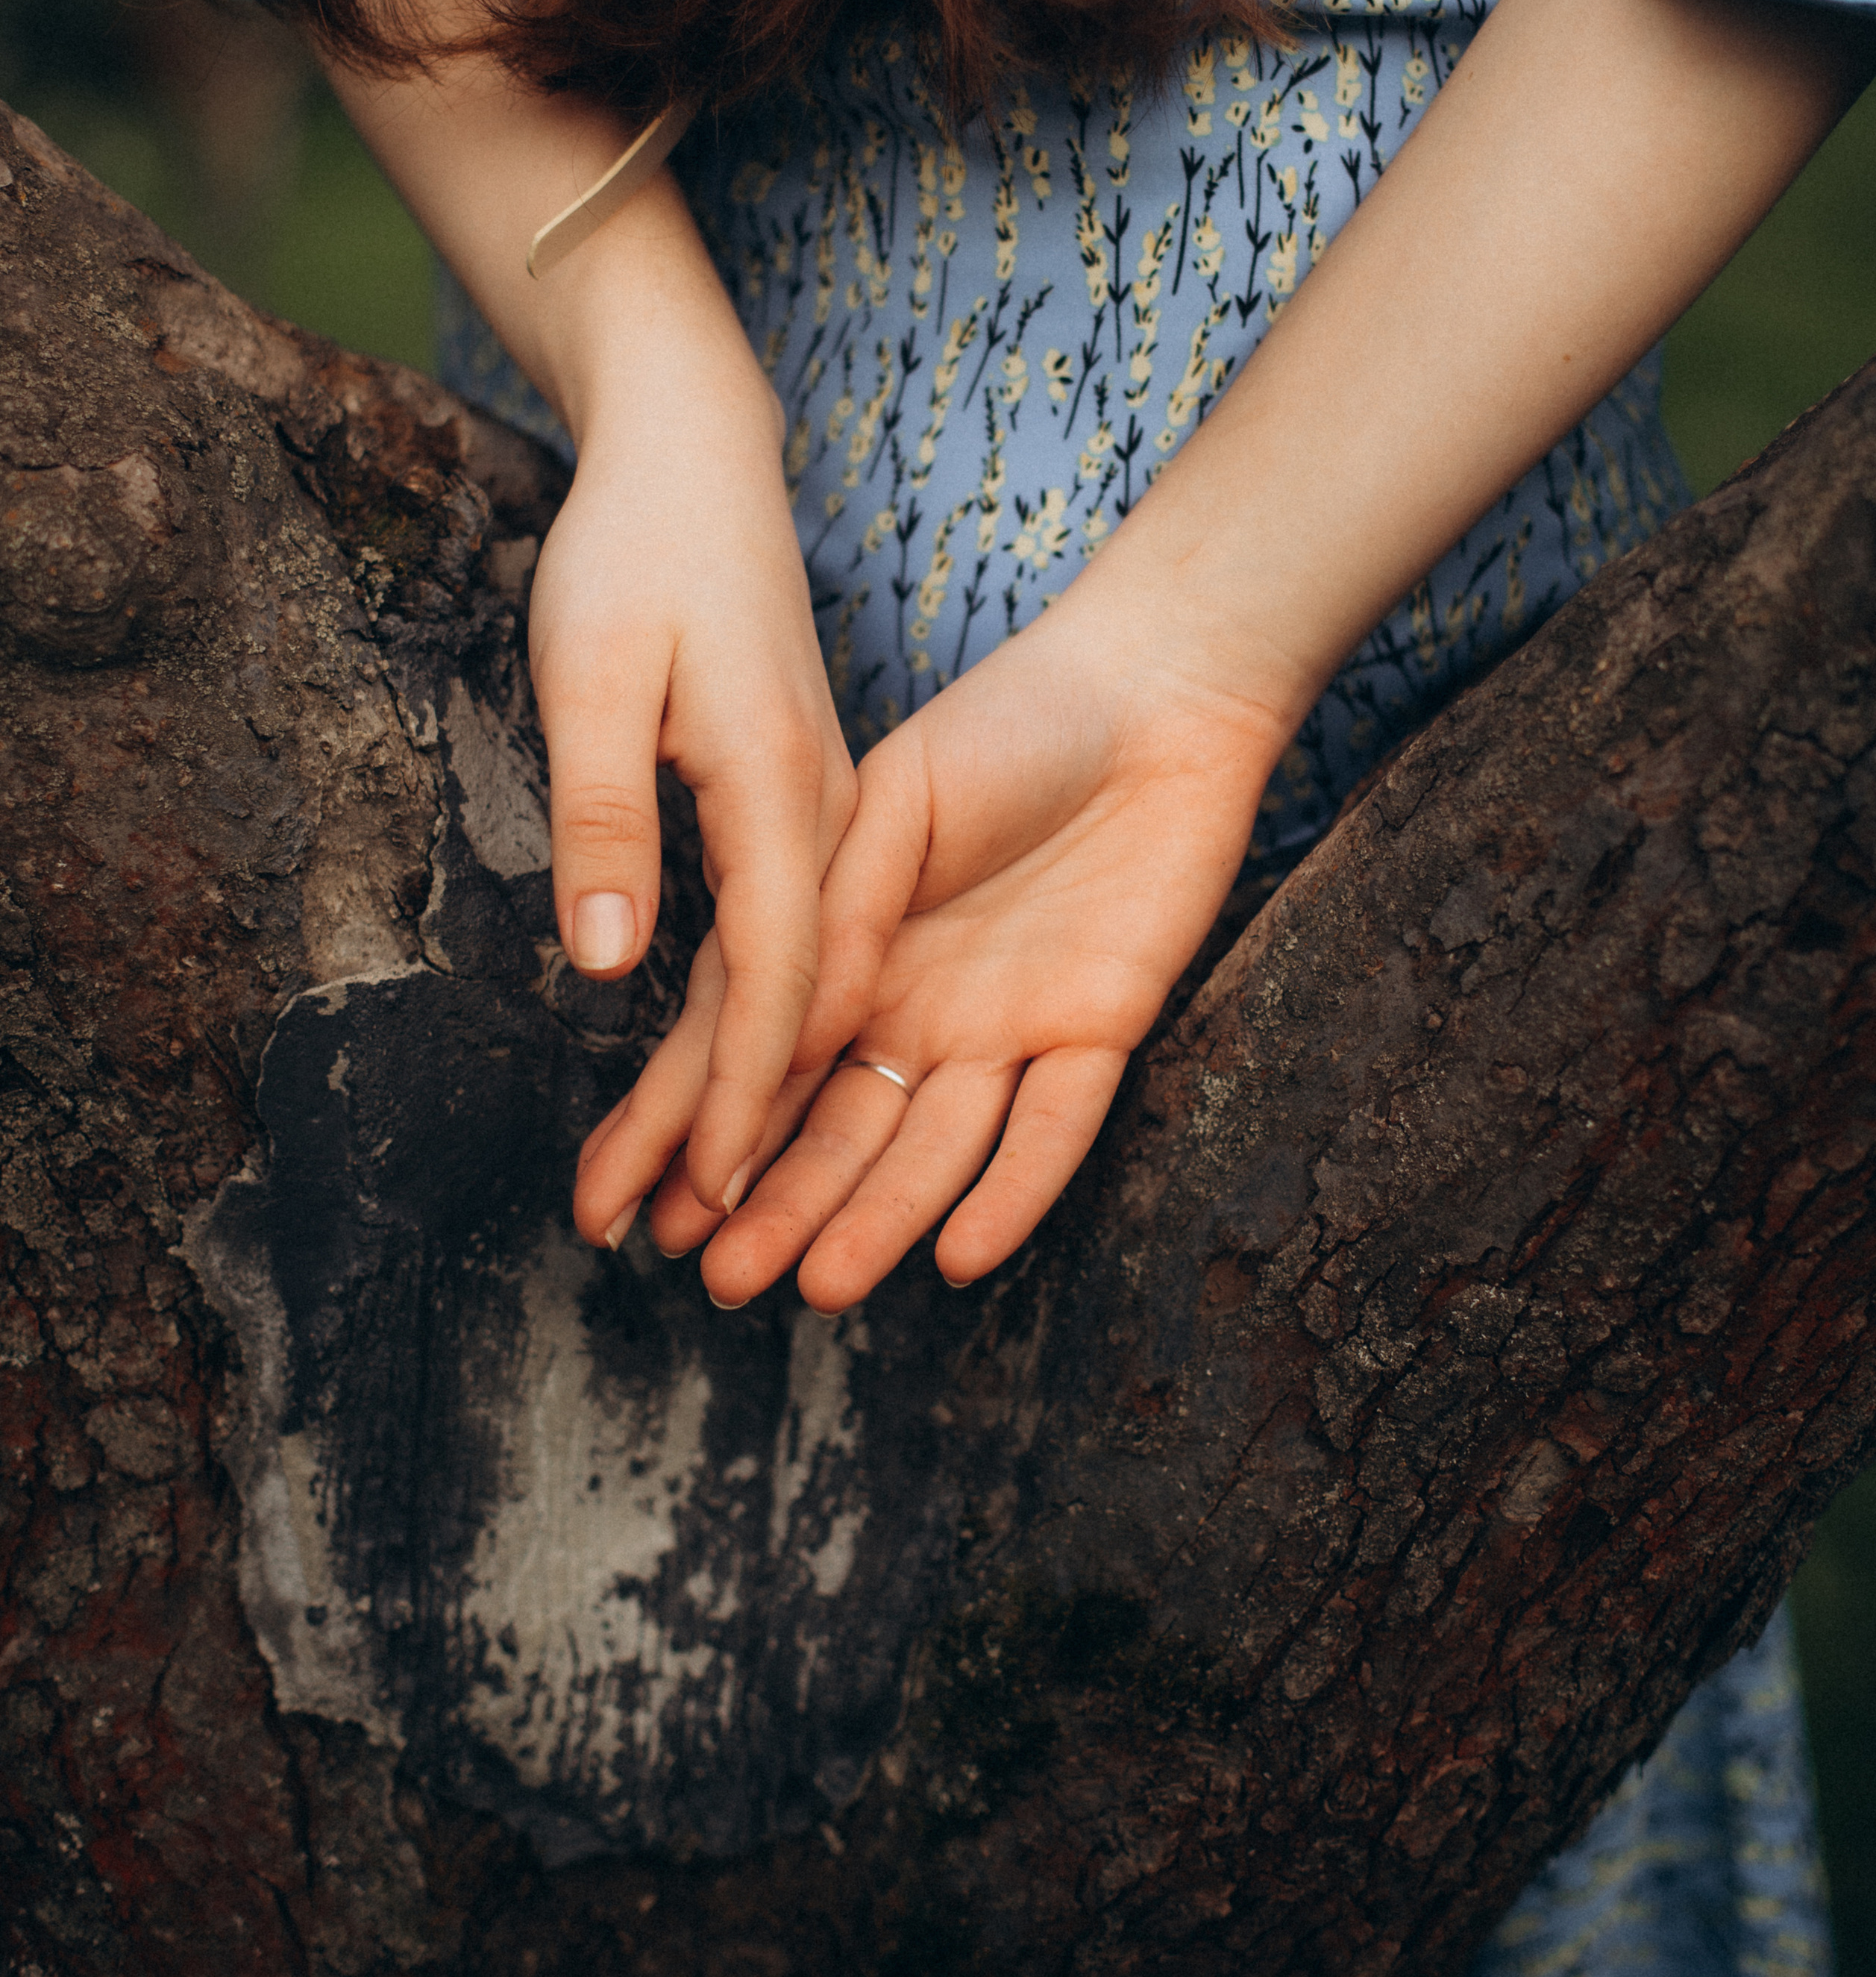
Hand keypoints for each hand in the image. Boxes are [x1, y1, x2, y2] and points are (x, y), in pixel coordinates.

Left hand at [554, 346, 857, 1239]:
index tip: (714, 1195)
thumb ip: (606, 814)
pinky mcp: (805, 794)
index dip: (745, 1094)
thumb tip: (607, 962)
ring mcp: (824, 802)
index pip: (778, 971)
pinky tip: (726, 1071)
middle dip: (743, 1129)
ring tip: (692, 1194)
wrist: (697, 459)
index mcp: (779, 785)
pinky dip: (758, 1015)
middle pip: (795, 997)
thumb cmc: (637, 552)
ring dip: (752, 1089)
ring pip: (801, 973)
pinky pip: (795, 929)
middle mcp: (823, 808)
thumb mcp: (593, 671)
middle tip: (674, 1245)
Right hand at [680, 598, 1288, 1308]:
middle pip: (836, 1126)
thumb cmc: (1013, 723)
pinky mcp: (1098, 1028)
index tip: (623, 1200)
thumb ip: (841, 915)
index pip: (756, 1053)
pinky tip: (958, 1256)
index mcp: (850, 942)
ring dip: (873, 1218)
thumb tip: (784, 1027)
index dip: (688, 1125)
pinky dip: (1010, 1194)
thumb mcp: (895, 801)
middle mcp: (917, 1001)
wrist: (1151, 690)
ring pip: (931, 1149)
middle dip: (773, 1204)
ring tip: (812, 1286)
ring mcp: (1005, 1023)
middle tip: (712, 1277)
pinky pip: (1054, 1131)